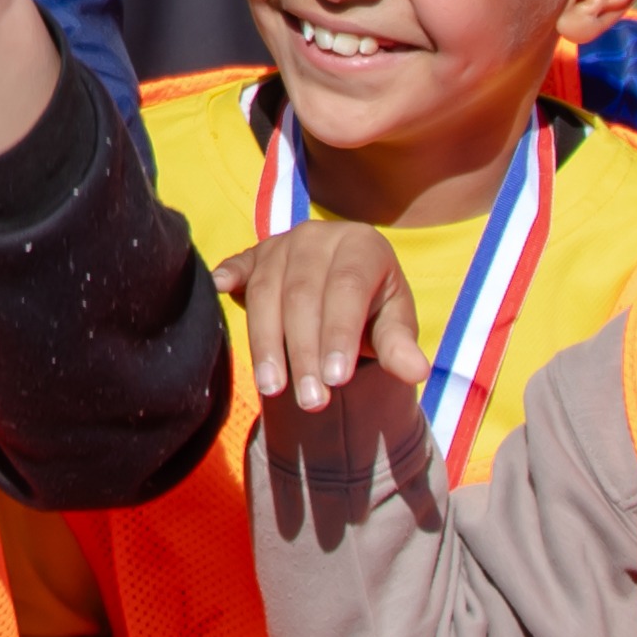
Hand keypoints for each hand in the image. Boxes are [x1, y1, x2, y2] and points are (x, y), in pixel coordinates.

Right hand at [219, 216, 418, 416]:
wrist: (350, 284)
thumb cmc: (374, 307)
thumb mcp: (394, 323)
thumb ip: (400, 345)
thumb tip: (416, 370)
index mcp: (362, 244)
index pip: (346, 289)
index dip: (339, 334)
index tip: (336, 380)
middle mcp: (318, 236)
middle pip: (302, 294)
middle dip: (304, 351)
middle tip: (311, 400)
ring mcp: (283, 242)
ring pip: (266, 290)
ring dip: (266, 342)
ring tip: (272, 388)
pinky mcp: (256, 254)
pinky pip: (240, 264)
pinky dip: (229, 274)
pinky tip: (220, 289)